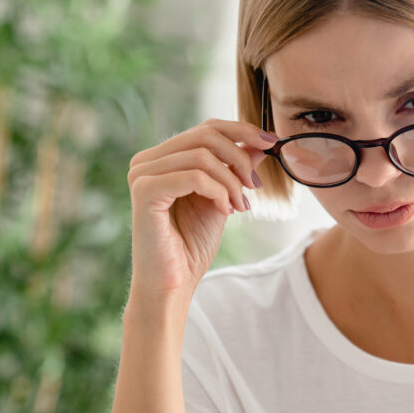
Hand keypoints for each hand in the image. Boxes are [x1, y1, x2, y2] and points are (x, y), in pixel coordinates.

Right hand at [125, 118, 277, 306]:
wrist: (173, 284)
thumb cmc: (192, 244)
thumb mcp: (222, 198)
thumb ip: (235, 169)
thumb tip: (259, 143)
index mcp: (161, 158)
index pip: (206, 128)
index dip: (242, 131)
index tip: (271, 142)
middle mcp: (146, 161)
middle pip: (205, 135)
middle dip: (240, 158)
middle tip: (254, 186)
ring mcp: (142, 174)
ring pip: (203, 156)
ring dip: (231, 181)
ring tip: (239, 206)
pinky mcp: (145, 192)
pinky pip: (195, 176)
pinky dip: (218, 192)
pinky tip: (225, 211)